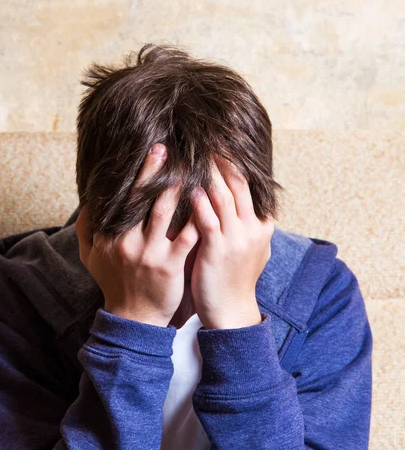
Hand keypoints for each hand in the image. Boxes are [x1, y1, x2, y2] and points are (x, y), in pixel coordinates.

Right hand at [74, 144, 200, 326]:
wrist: (133, 318)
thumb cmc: (114, 284)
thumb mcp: (90, 258)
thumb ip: (85, 230)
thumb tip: (87, 203)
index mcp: (108, 236)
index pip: (119, 199)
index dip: (132, 176)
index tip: (144, 155)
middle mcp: (126, 241)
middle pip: (140, 199)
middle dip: (152, 172)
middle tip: (164, 149)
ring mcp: (149, 254)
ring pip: (163, 213)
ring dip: (176, 189)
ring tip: (189, 168)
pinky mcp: (170, 266)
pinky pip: (186, 237)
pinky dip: (196, 219)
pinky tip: (207, 203)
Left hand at [189, 154, 273, 329]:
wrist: (230, 311)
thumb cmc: (234, 278)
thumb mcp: (250, 248)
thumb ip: (246, 224)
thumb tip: (241, 202)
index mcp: (261, 225)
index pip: (250, 186)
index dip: (235, 164)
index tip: (220, 144)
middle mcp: (253, 228)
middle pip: (238, 184)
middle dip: (222, 160)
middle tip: (206, 138)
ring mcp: (237, 239)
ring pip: (223, 196)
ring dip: (207, 174)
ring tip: (193, 154)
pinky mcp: (218, 250)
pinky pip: (207, 219)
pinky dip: (199, 201)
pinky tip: (188, 187)